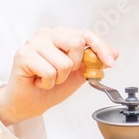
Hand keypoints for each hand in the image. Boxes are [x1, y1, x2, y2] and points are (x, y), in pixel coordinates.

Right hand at [0, 27, 116, 126]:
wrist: (27, 104)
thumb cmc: (49, 87)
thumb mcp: (78, 75)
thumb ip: (93, 62)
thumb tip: (114, 53)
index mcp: (60, 34)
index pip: (86, 34)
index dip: (101, 47)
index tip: (110, 62)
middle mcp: (46, 34)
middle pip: (76, 42)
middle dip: (75, 66)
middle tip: (62, 74)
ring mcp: (33, 42)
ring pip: (64, 62)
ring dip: (59, 78)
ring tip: (48, 79)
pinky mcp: (23, 55)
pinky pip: (49, 71)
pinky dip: (47, 83)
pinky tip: (38, 82)